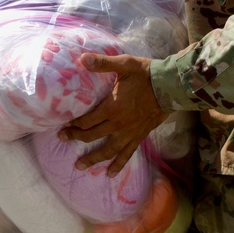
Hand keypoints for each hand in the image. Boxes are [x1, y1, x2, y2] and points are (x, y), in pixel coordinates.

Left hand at [60, 53, 167, 174]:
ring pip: (107, 150)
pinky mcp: (138, 137)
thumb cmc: (146, 74)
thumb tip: (82, 58)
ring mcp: (128, 133)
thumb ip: (102, 63)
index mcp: (111, 108)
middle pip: (92, 136)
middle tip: (63, 139)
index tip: (63, 125)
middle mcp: (118, 124)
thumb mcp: (124, 65)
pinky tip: (110, 174)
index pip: (86, 120)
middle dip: (76, 137)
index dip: (73, 124)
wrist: (170, 87)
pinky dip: (118, 165)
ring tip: (80, 166)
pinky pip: (126, 154)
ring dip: (93, 159)